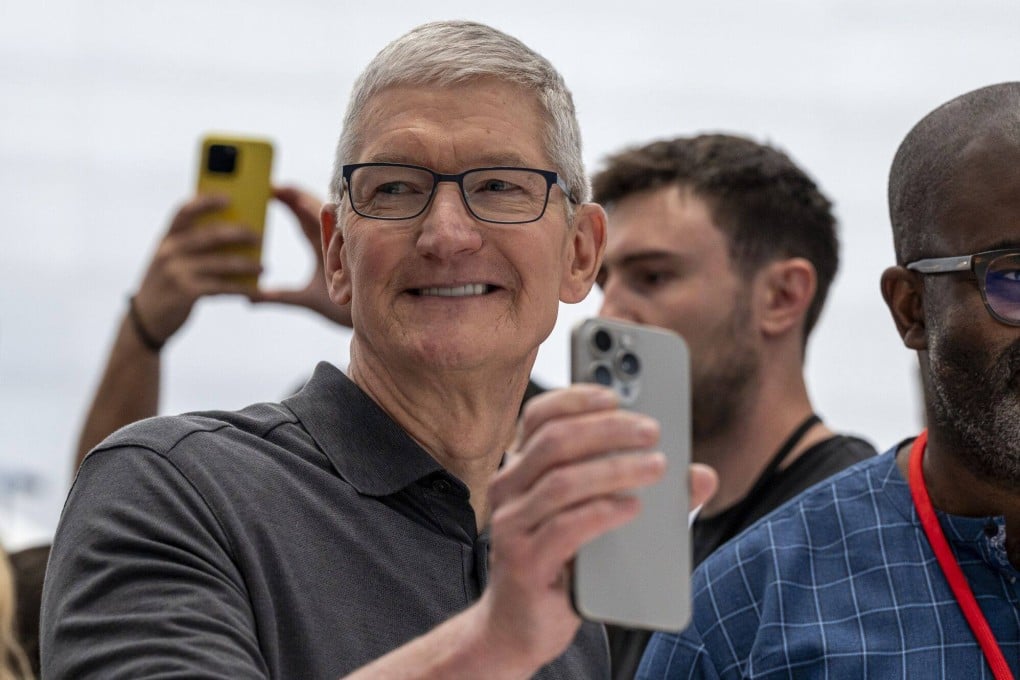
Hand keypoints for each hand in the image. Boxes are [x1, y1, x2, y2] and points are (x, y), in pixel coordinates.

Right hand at [132, 195, 263, 344]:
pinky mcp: (187, 292)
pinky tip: (256, 290)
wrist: (146, 319)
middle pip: (210, 235)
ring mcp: (177, 272)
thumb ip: (192, 245)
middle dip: (238, 234)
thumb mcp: (171, 259)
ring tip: (264, 267)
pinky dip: (242, 289)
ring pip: (221, 263)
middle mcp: (170, 251)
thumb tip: (234, 234)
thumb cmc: (167, 283)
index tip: (229, 197)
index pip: (184, 211)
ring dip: (246, 265)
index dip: (206, 201)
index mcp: (167, 238)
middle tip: (259, 237)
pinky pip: (222, 287)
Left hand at [248, 186, 352, 326]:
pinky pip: (346, 233)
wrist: (371, 320)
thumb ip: (279, 296)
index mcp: (321, 248)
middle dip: (296, 197)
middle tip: (276, 186)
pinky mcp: (358, 253)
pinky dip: (334, 222)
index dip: (289, 202)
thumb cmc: (344, 310)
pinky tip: (323, 209)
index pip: (303, 219)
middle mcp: (334, 243)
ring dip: (312, 205)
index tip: (271, 190)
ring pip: (329, 219)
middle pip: (313, 212)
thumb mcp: (305, 300)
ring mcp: (348, 246)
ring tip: (293, 194)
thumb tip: (248, 297)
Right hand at [478, 385, 667, 671]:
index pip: (538, 416)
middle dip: (609, 429)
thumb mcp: (601, 520)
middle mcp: (508, 489)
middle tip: (653, 430)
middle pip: (554, 442)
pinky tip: (633, 508)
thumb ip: (646, 492)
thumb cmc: (563, 563)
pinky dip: (603, 512)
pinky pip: (565, 528)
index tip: (618, 393)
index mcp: (522, 468)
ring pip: (562, 481)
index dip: (576, 398)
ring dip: (615, 468)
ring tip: (658, 467)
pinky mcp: (524, 562)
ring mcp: (512, 526)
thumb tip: (701, 475)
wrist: (522, 626)